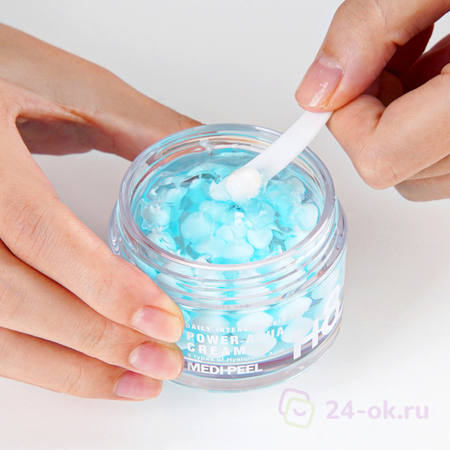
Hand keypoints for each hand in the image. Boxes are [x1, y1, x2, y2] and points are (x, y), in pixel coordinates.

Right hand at [0, 24, 199, 399]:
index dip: (101, 283)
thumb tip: (207, 160)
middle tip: (161, 360)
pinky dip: (39, 357)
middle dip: (94, 339)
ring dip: (67, 367)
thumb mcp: (68, 86)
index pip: (35, 232)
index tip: (164, 318)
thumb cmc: (1, 68)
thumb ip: (141, 126)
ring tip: (135, 380)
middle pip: (12, 299)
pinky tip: (85, 367)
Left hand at [295, 0, 449, 200]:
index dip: (349, 114)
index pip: (378, 155)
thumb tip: (317, 91)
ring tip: (423, 54)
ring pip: (415, 168)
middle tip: (393, 54)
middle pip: (392, 169)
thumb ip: (371, 28)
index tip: (351, 74)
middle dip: (374, 113)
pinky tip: (438, 68)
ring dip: (400, 116)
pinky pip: (440, 156)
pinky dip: (423, 118)